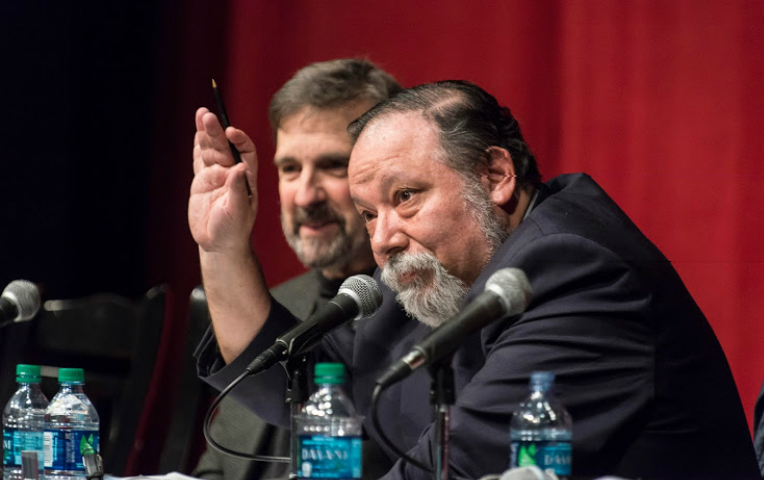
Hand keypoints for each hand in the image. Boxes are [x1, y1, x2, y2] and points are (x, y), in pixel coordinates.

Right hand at [188, 107, 258, 254]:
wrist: (219, 244)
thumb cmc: (234, 230)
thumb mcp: (238, 211)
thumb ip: (238, 189)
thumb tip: (240, 168)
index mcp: (246, 177)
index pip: (245, 151)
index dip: (239, 140)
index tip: (230, 132)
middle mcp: (232, 172)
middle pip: (224, 146)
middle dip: (216, 131)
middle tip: (207, 115)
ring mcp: (216, 176)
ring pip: (210, 150)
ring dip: (205, 133)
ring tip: (201, 115)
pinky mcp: (202, 182)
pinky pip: (200, 160)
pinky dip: (198, 147)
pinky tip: (197, 134)